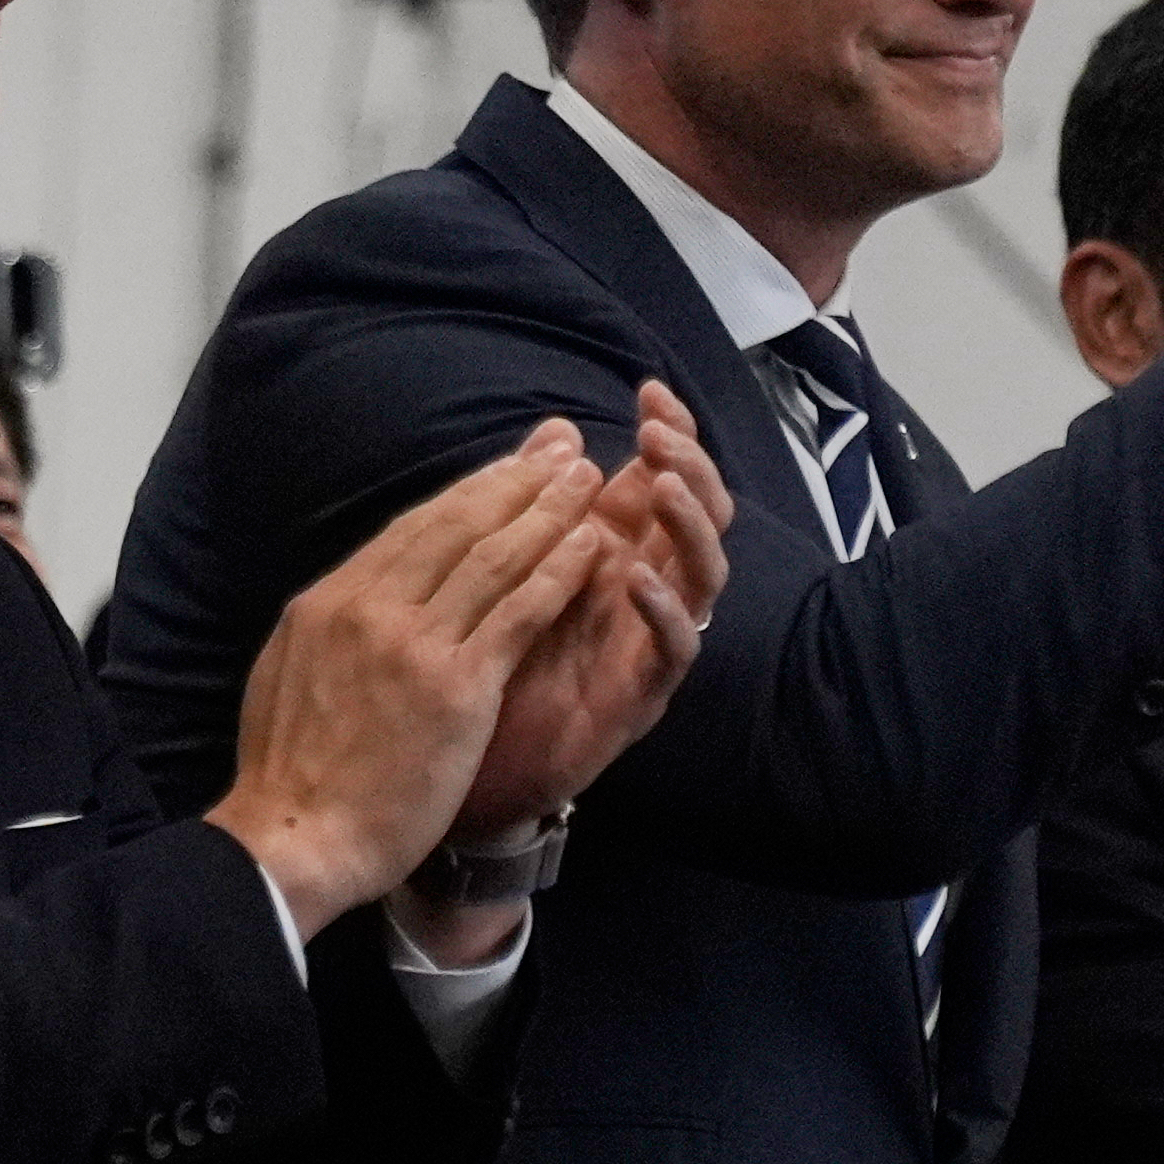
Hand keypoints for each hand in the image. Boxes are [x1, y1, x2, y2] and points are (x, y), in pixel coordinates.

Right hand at [208, 425, 616, 935]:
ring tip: (587, 480)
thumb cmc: (292, 773)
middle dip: (517, 480)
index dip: (469, 491)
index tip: (507, 466)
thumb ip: (330, 625)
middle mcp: (372, 607)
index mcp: (331, 601)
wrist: (296, 838)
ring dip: (548, 512)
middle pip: (458, 525)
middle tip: (560, 447)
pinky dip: (558, 572)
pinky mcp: (456, 688)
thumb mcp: (289, 671)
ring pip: (495, 558)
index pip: (412, 529)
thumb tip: (350, 596)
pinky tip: (591, 547)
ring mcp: (415, 644)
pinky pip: (518, 614)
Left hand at [402, 386, 734, 967]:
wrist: (460, 773)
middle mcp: (642, 593)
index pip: (660, 480)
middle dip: (689, 468)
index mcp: (612, 554)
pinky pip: (673, 651)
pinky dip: (661, 611)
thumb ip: (532, 503)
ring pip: (702, 576)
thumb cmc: (483, 666)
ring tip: (662, 485)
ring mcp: (646, 645)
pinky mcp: (639, 698)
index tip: (650, 391)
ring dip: (688, 526)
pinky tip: (635, 577)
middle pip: (695, 518)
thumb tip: (557, 428)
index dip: (668, 433)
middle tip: (662, 434)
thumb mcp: (503, 571)